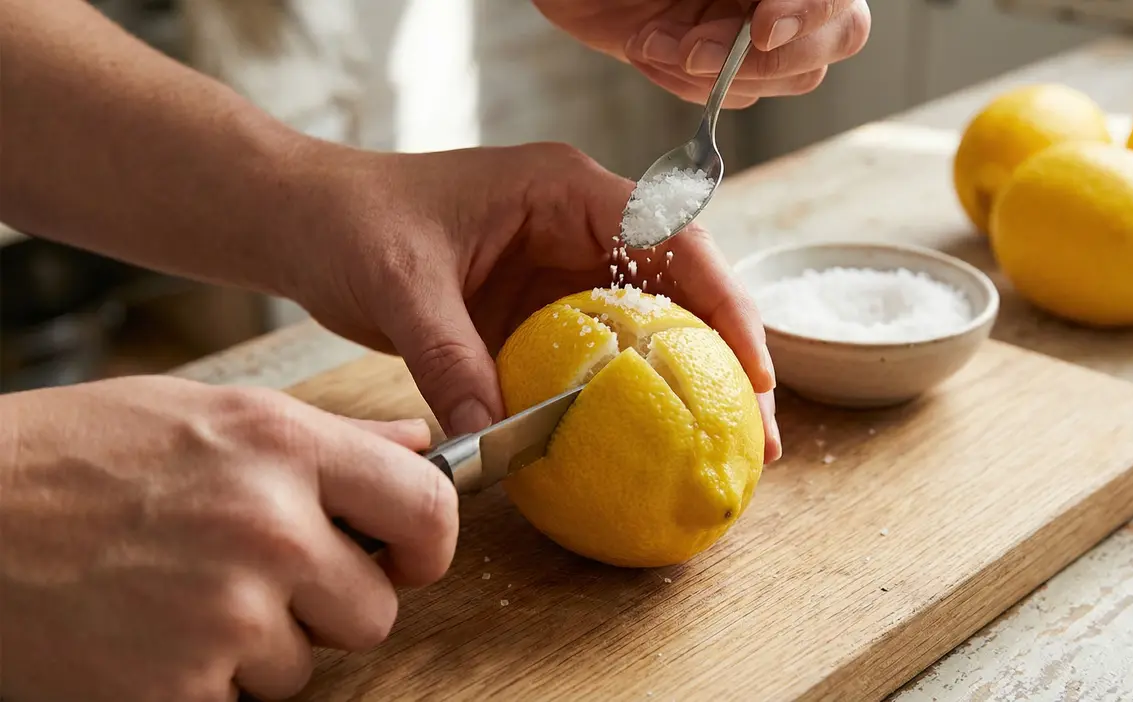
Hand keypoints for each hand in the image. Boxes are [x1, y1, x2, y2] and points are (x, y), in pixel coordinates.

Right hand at [0, 376, 456, 701]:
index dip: (427, 542)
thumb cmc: (74, 456)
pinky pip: (239, 700)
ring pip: (304, 664)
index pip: (427, 505)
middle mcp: (269, 525)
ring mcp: (227, 612)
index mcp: (283, 445)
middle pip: (376, 610)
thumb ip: (323, 436)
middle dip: (333, 607)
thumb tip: (411, 443)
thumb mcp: (208, 413)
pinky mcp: (180, 686)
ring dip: (261, 646)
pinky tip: (149, 632)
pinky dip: (203, 681)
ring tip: (183, 595)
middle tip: (268, 582)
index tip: (407, 557)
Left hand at [283, 141, 782, 460]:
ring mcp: (560, 272)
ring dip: (686, 386)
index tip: (753, 369)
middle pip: (680, 289)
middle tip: (757, 436)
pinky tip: (643, 448)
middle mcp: (577, 227)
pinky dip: (622, 401)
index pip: (670, 237)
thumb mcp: (403, 286)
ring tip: (722, 452)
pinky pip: (597, 359)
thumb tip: (494, 446)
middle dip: (725, 358)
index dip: (724, 302)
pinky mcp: (538, 314)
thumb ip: (451, 361)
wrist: (304, 222)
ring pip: (648, 328)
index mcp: (563, 189)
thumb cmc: (350, 221)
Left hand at [532, 0, 870, 106]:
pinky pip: (731, 97)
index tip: (764, 28)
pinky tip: (645, 46)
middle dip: (764, 57)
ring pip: (788, 76)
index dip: (814, 11)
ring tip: (652, 41)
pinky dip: (683, 80)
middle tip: (695, 52)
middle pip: (839, 37)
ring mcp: (752, 27)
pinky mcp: (716, 61)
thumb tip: (776, 18)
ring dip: (715, 72)